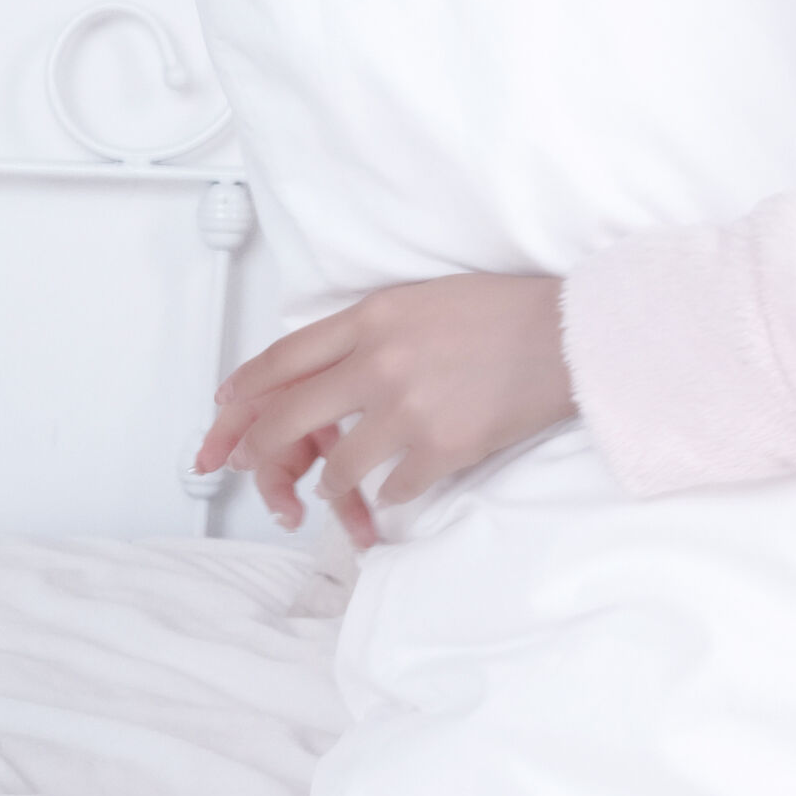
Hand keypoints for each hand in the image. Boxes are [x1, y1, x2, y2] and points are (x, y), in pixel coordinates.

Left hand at [197, 273, 573, 549]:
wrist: (567, 335)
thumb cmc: (503, 312)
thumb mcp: (422, 299)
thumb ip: (371, 328)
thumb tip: (328, 363)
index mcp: (375, 317)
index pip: (286, 356)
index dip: (247, 386)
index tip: (227, 403)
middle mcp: (380, 362)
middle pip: (293, 415)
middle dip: (262, 447)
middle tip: (251, 463)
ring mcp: (410, 408)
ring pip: (340, 465)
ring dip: (333, 482)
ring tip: (337, 485)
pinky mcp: (442, 448)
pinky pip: (393, 488)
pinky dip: (389, 495)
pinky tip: (396, 490)